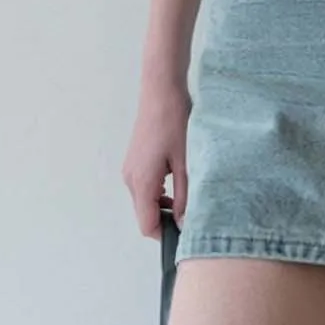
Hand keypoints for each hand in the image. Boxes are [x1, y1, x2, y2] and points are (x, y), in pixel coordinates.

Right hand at [121, 77, 191, 238]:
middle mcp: (130, 179)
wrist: (161, 90)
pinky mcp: (135, 160)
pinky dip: (161, 188)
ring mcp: (131, 169)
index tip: (186, 234)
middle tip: (194, 211)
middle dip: (168, 217)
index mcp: (141, 183)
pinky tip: (179, 175)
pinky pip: (146, 185)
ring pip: (147, 199)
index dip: (166, 234)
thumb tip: (185, 222)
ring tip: (190, 190)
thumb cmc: (174, 121)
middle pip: (146, 213)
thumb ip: (185, 195)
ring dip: (166, 202)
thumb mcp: (185, 161)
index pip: (147, 225)